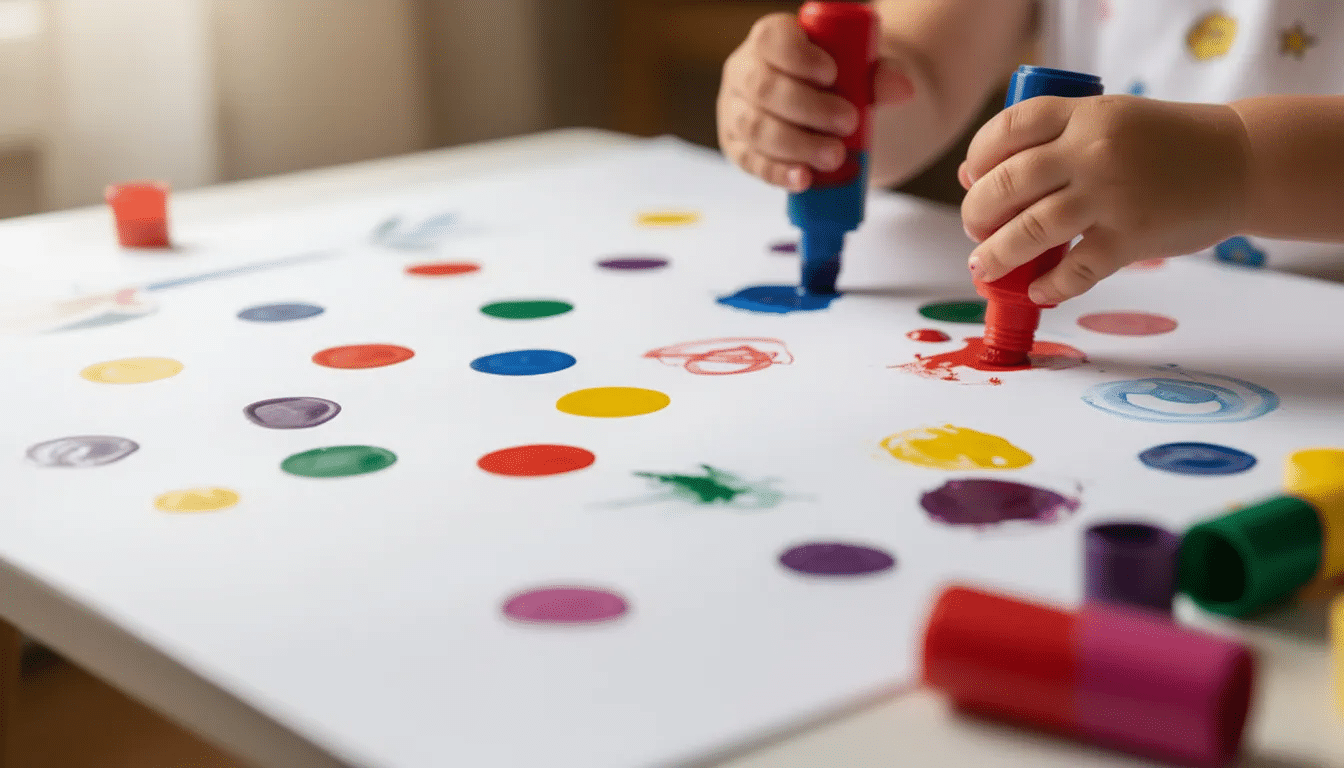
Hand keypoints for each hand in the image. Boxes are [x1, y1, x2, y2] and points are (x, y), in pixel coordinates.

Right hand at [718, 13, 912, 191]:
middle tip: (848, 123)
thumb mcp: (861, 71)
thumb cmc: (840, 84)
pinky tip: (804, 179)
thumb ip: (880, 75)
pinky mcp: (738, 149)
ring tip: (834, 156)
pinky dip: (779, 173)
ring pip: (755, 129)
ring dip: (797, 145)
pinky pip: (752, 163)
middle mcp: (743, 73)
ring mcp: (735, 113)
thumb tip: (901, 89)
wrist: (830, 116)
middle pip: (762, 88)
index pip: (771, 39)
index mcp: (769, 41)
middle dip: (807, 108)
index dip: (797, 56)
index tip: (832, 74)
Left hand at [959, 95, 1251, 303]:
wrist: (1239, 162)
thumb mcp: (1111, 120)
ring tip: (984, 266)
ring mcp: (1113, 195)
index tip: (970, 179)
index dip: (978, 157)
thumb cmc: (1164, 144)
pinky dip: (1050, 286)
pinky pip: (1076, 270)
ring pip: (1032, 229)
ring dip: (998, 254)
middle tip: (974, 229)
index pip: (1009, 128)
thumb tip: (980, 177)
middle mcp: (1094, 150)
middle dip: (977, 212)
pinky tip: (1037, 291)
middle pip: (1008, 183)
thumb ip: (1055, 140)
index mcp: (1085, 114)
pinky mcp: (1132, 237)